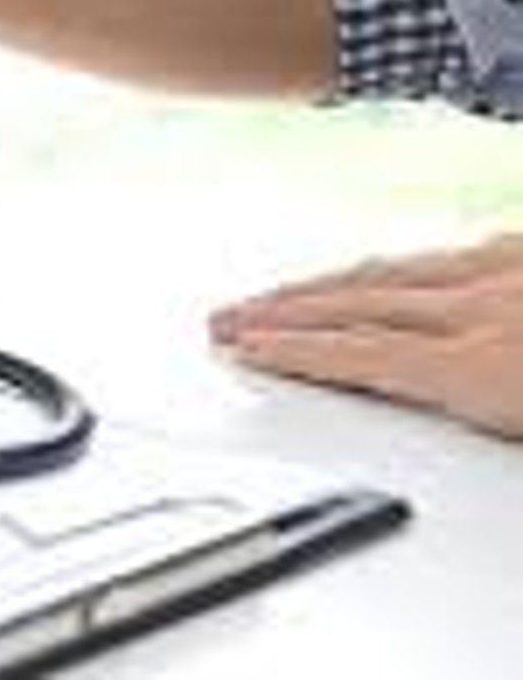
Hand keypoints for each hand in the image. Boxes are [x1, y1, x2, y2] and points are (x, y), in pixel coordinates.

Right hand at [210, 235, 522, 438]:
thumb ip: (473, 423)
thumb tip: (437, 475)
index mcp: (489, 365)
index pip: (363, 355)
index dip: (295, 352)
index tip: (245, 348)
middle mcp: (491, 305)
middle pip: (361, 303)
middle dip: (284, 309)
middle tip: (231, 317)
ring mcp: (513, 268)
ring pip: (399, 267)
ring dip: (330, 281)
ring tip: (287, 291)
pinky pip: (453, 250)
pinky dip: (404, 264)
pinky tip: (399, 267)